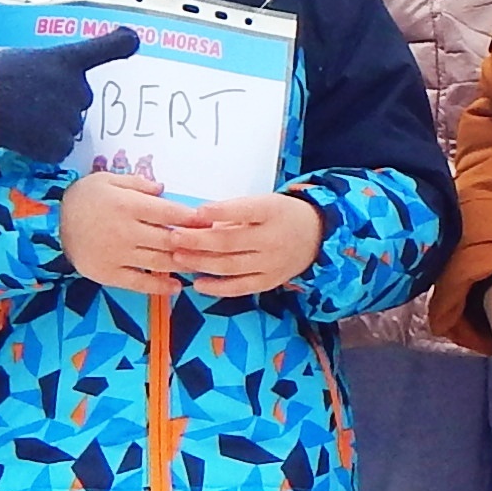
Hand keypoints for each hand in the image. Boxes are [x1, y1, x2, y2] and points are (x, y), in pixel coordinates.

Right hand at [0, 25, 138, 166]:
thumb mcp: (28, 60)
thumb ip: (53, 70)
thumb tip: (65, 82)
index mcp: (66, 61)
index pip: (103, 49)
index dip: (121, 44)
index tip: (135, 41)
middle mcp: (76, 88)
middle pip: (82, 100)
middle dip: (63, 102)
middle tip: (33, 100)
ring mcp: (70, 117)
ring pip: (70, 126)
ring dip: (54, 125)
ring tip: (24, 117)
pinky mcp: (59, 144)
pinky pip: (61, 147)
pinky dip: (46, 146)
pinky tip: (25, 135)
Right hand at [58, 167, 202, 296]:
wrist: (50, 223)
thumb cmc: (83, 197)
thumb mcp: (108, 180)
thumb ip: (138, 184)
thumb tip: (163, 190)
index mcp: (128, 205)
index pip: (169, 213)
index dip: (192, 218)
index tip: (209, 221)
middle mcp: (126, 231)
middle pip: (169, 240)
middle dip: (194, 244)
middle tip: (213, 247)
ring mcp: (118, 255)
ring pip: (159, 263)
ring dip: (183, 265)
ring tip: (200, 266)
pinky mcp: (108, 274)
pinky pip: (139, 283)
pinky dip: (159, 286)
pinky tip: (175, 287)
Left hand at [169, 193, 323, 300]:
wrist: (317, 236)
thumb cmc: (281, 215)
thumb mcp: (263, 203)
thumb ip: (233, 213)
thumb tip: (198, 223)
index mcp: (272, 212)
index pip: (244, 210)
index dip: (219, 212)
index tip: (195, 213)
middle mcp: (273, 239)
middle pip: (230, 242)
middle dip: (198, 241)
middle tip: (174, 238)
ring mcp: (271, 263)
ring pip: (231, 266)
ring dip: (201, 263)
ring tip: (179, 257)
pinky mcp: (269, 281)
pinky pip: (240, 287)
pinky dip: (217, 287)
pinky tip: (198, 284)